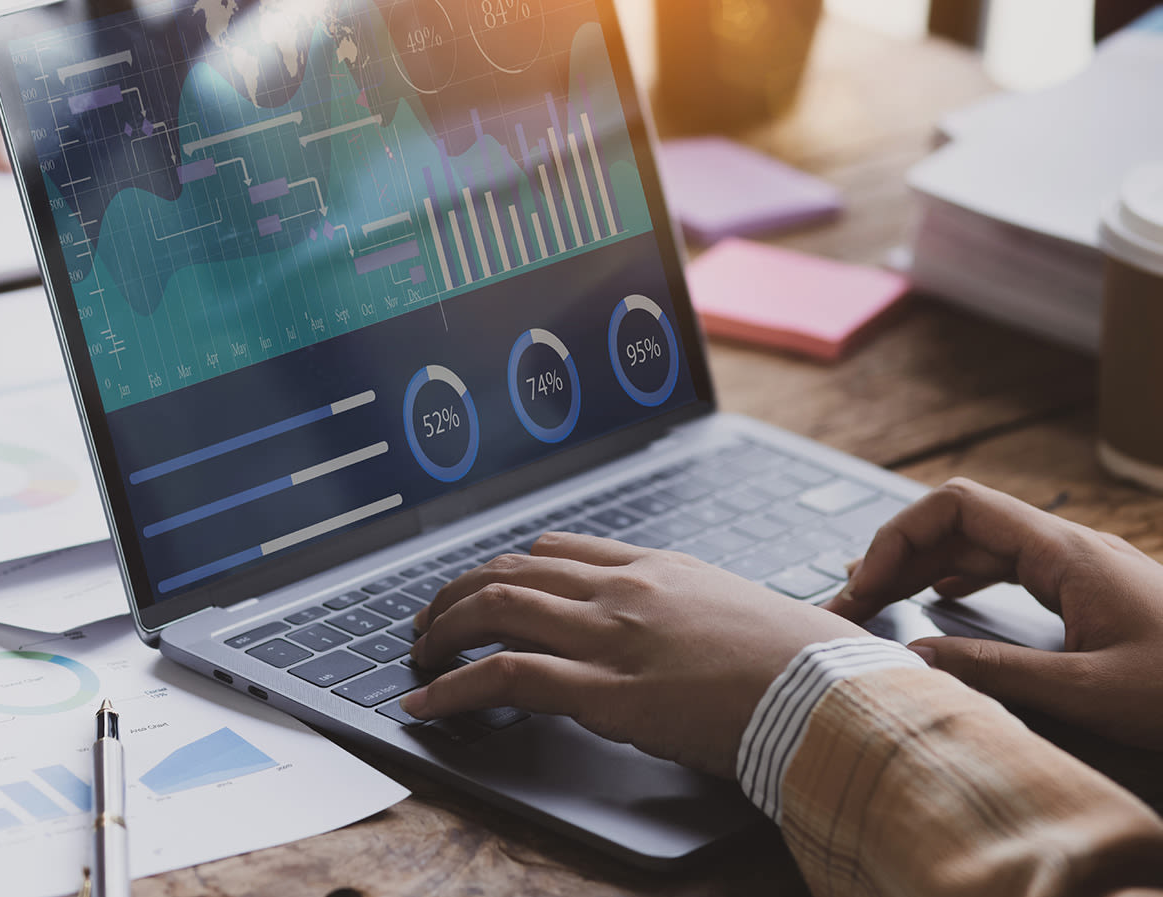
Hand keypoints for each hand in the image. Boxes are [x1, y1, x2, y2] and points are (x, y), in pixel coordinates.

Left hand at [402, 534, 864, 774]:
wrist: (836, 692)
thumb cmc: (808, 662)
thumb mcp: (742, 611)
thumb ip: (695, 612)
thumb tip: (683, 636)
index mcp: (658, 568)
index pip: (557, 550)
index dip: (505, 569)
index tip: (481, 589)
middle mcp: (625, 590)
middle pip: (512, 571)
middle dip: (457, 594)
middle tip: (429, 622)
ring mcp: (612, 636)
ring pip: (497, 608)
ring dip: (442, 630)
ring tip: (416, 654)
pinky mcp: (607, 691)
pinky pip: (506, 676)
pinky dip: (454, 687)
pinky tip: (428, 701)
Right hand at [825, 478, 1162, 748]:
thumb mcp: (1091, 691)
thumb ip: (997, 672)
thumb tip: (916, 656)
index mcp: (1066, 553)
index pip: (955, 507)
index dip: (898, 538)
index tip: (867, 587)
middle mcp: (1069, 548)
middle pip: (960, 521)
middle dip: (899, 554)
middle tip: (853, 602)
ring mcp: (1082, 568)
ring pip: (982, 542)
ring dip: (925, 565)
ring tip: (880, 598)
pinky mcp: (1092, 592)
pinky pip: (1008, 564)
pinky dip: (961, 575)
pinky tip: (942, 600)